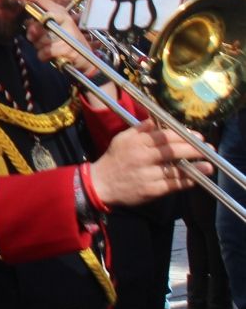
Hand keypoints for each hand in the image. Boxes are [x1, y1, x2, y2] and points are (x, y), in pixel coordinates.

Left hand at [10, 0, 101, 77]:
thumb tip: (28, 27)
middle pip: (40, 21)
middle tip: (34, 38)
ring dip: (39, 47)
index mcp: (59, 12)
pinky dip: (44, 56)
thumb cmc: (66, 42)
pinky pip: (45, 52)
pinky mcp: (68, 48)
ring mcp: (68, 33)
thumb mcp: (52, 29)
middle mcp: (64, 19)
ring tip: (48, 48)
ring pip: (40, 39)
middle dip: (33, 32)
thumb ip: (38, 25)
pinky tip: (51, 56)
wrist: (85, 59)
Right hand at [89, 118, 211, 206]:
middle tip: (207, 149)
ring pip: (175, 169)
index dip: (182, 135)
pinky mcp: (151, 190)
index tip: (196, 136)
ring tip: (208, 167)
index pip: (163, 135)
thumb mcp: (122, 139)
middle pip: (172, 151)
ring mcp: (147, 174)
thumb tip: (156, 119)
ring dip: (194, 168)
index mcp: (136, 142)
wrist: (101, 183)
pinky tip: (194, 179)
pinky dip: (185, 182)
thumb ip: (140, 129)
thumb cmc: (115, 159)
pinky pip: (172, 185)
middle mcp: (142, 156)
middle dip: (192, 149)